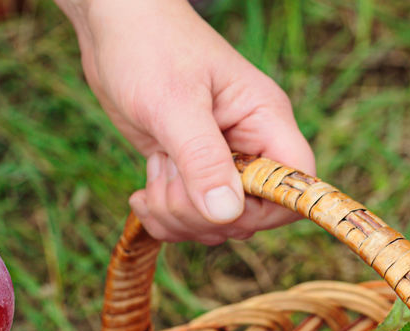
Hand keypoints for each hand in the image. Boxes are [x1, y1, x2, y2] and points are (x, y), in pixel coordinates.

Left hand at [59, 0, 315, 243]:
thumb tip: (228, 214)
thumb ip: (202, 159)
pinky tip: (142, 194)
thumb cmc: (150, 48)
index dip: (265, 210)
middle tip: (166, 185)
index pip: (296, 184)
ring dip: (177, 217)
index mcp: (265, 120)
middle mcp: (249, 144)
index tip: (219, 208)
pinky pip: (189, 217)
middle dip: (203, 216)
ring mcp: (219, 160)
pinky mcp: (189, 171)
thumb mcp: (174, 104)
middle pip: (251, 215)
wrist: (113, 28)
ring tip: (151, 180)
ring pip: (216, 222)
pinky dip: (163, 217)